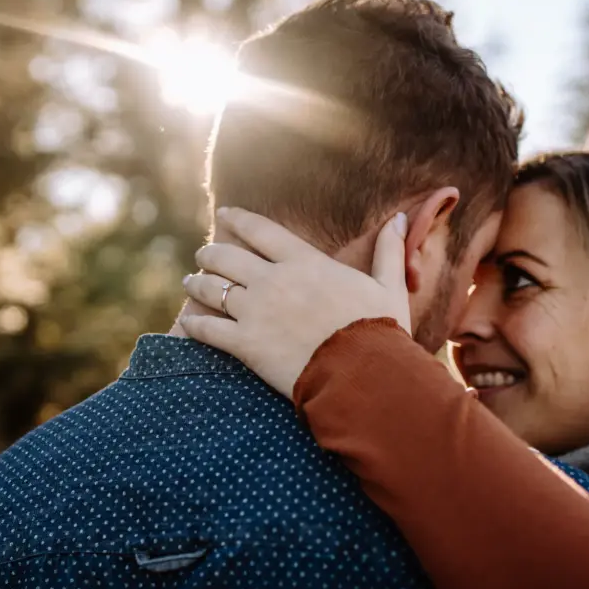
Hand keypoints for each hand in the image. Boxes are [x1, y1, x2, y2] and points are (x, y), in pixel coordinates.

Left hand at [180, 207, 410, 397]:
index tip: (223, 214)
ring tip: (190, 282)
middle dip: (210, 253)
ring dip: (197, 283)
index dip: (238, 220)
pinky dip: (194, 323)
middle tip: (202, 254)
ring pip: (212, 288)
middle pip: (227, 256)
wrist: (364, 374)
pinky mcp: (246, 344)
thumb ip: (389, 251)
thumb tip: (401, 220)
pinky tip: (186, 322)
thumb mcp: (389, 286)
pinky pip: (208, 329)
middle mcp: (274, 280)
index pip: (261, 231)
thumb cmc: (380, 330)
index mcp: (305, 262)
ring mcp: (256, 311)